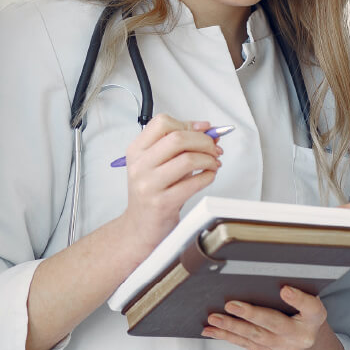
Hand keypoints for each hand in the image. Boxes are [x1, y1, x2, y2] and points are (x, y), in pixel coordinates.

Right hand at [116, 114, 221, 248]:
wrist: (140, 226)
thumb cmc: (152, 192)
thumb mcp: (159, 163)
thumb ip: (181, 145)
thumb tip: (207, 129)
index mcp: (136, 150)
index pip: (162, 123)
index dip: (188, 124)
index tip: (203, 130)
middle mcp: (140, 165)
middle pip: (178, 138)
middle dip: (203, 141)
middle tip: (213, 148)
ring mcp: (149, 184)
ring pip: (188, 159)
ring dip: (209, 159)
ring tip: (213, 163)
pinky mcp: (162, 202)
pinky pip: (194, 183)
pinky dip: (208, 176)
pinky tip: (209, 176)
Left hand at [203, 287, 337, 349]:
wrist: (308, 341)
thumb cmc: (305, 315)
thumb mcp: (310, 301)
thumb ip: (298, 293)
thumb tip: (278, 284)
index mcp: (314, 318)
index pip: (311, 308)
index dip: (298, 299)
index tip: (285, 290)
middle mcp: (300, 336)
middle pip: (274, 324)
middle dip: (250, 315)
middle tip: (231, 305)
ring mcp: (283, 349)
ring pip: (255, 337)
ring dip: (231, 327)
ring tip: (215, 318)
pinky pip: (245, 344)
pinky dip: (227, 336)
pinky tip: (213, 330)